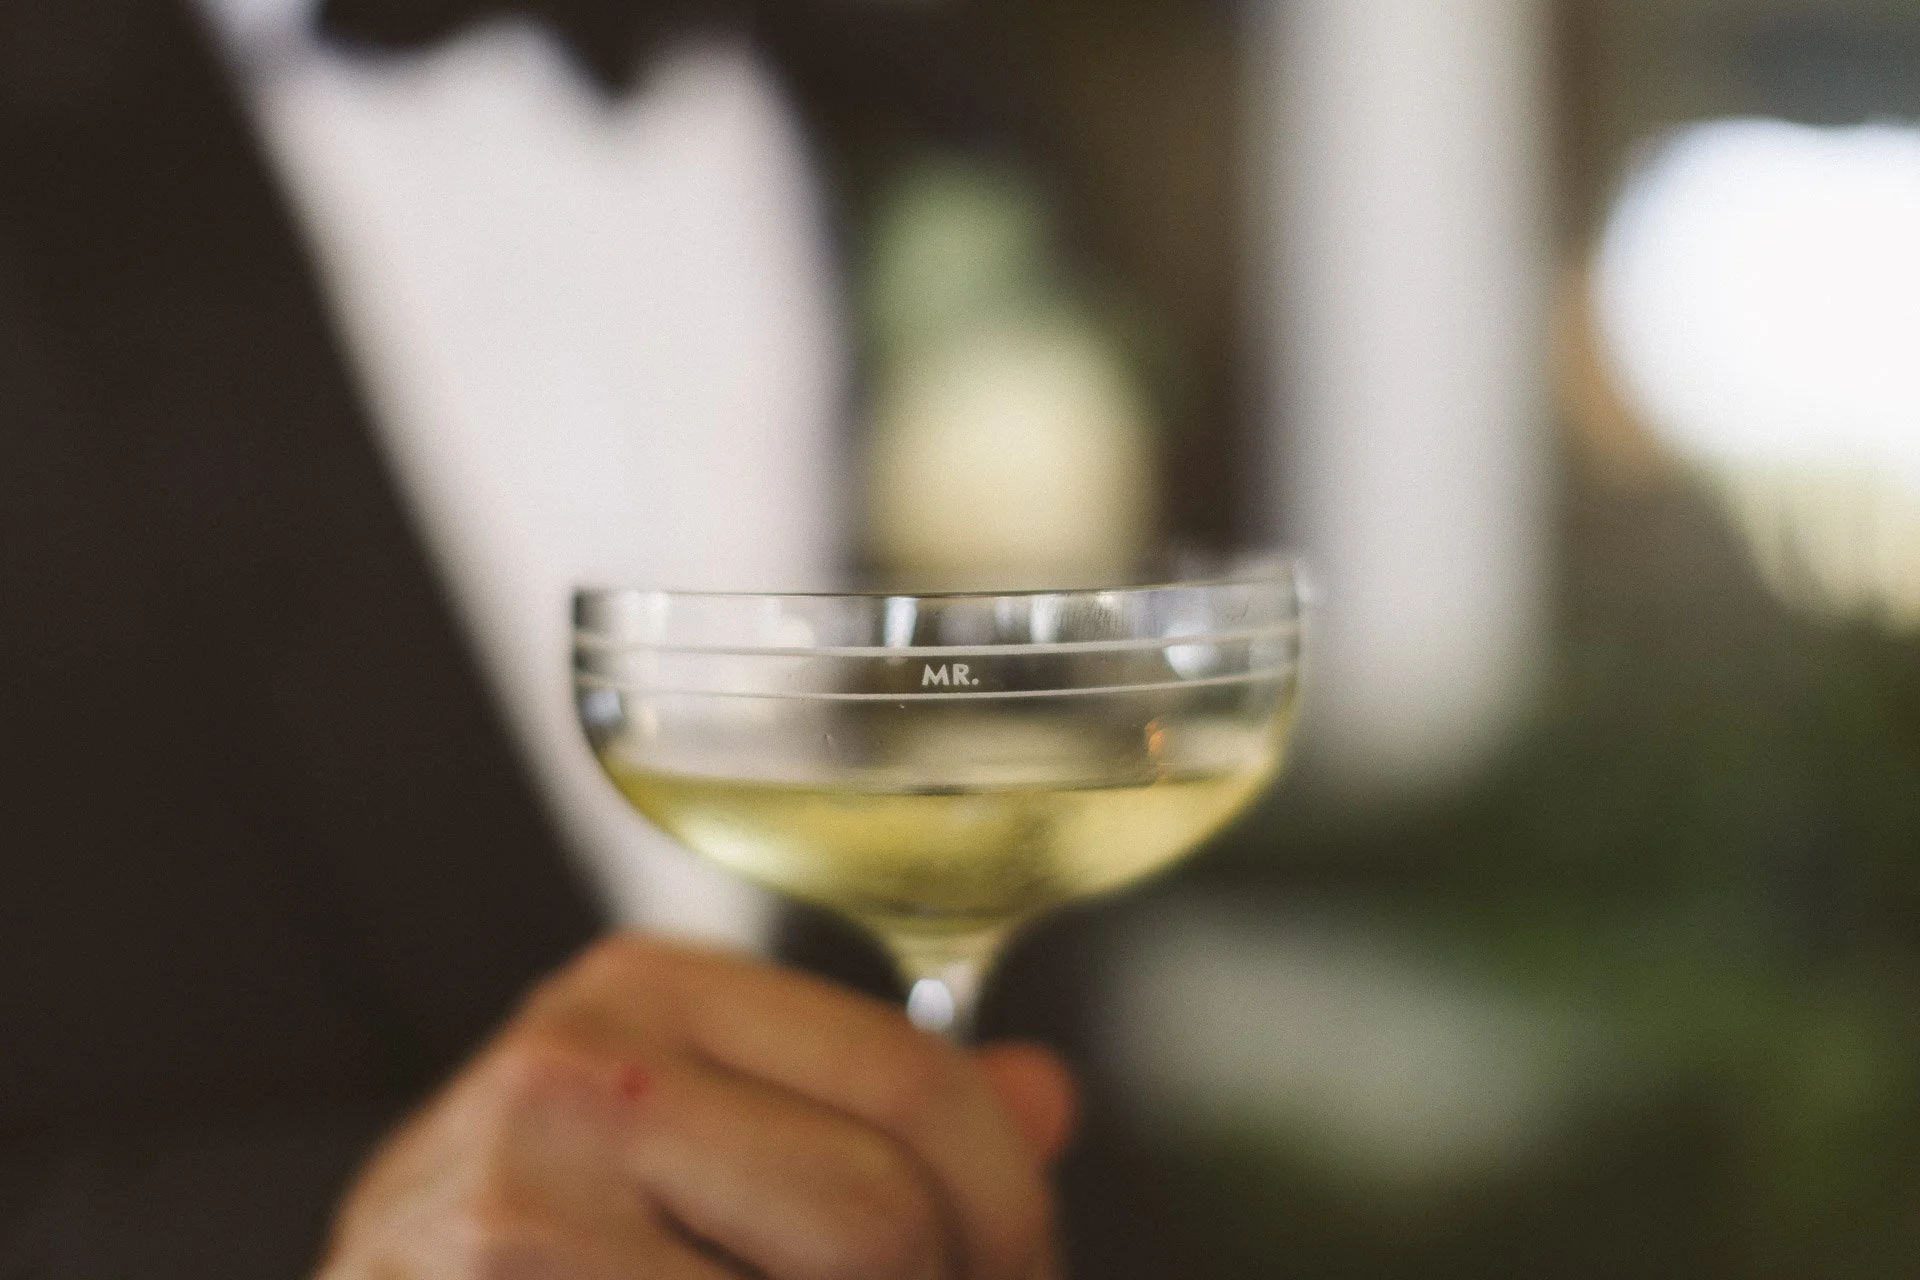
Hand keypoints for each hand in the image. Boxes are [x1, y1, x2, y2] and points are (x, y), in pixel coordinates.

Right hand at [316, 935, 1077, 1278]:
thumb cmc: (540, 1236)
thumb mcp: (696, 1128)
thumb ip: (871, 1110)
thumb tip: (1048, 1096)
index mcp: (651, 987)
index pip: (911, 1078)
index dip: (1011, 1204)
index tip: (1019, 1265)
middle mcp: (576, 1067)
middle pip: (878, 1219)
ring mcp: (515, 1204)